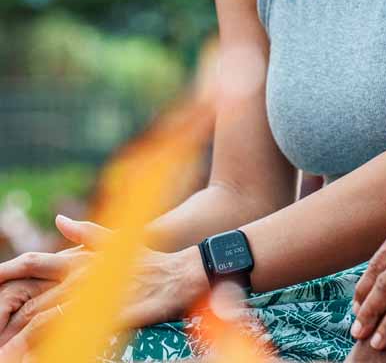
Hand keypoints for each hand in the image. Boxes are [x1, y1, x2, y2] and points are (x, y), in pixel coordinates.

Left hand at [0, 216, 207, 356]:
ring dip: (22, 337)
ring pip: (45, 320)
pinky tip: (43, 353)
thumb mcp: (118, 242)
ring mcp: (95, 298)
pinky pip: (73, 334)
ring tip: (5, 352)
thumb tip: (60, 218)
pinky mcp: (107, 317)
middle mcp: (84, 278)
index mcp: (82, 260)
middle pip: (32, 300)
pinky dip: (52, 344)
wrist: (184, 274)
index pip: (34, 266)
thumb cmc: (151, 261)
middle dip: (7, 317)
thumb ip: (87, 233)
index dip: (8, 275)